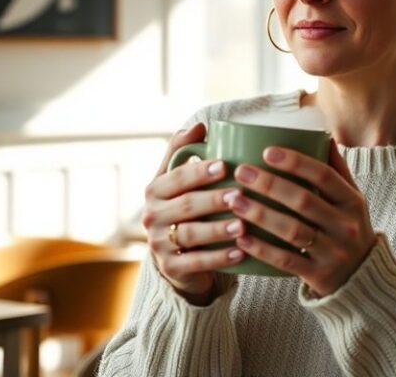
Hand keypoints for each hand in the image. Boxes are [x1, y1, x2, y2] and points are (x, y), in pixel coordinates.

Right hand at [142, 123, 245, 304]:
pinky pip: (196, 263)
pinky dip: (220, 257)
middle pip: (186, 206)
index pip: (176, 178)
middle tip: (240, 194)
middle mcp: (152, 216)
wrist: (176, 255)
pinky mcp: (171, 268)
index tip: (225, 165)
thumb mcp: (178, 179)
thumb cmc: (184, 207)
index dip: (199, 171)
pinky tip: (242, 251)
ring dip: (218, 229)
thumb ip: (183, 151)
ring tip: (243, 224)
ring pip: (191, 235)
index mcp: (155, 190)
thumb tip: (200, 126)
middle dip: (214, 199)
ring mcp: (159, 244)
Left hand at [229, 140, 375, 296]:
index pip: (324, 175)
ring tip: (233, 201)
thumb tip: (321, 136)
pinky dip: (262, 249)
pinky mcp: (319, 275)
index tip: (267, 151)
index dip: (296, 162)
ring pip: (292, 231)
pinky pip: (286, 261)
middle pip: (304, 201)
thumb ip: (336, 170)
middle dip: (269, 184)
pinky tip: (241, 237)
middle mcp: (345, 225)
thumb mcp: (351, 199)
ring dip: (260, 215)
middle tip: (241, 172)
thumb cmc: (348, 227)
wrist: (363, 276)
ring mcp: (333, 252)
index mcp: (352, 201)